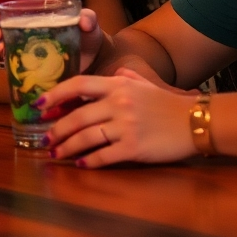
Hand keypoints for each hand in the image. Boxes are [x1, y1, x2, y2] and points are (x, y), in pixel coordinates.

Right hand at [0, 7, 102, 71]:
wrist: (95, 61)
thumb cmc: (89, 37)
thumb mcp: (89, 24)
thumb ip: (88, 18)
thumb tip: (84, 20)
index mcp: (40, 19)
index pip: (14, 13)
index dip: (0, 13)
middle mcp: (31, 33)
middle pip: (5, 29)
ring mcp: (30, 51)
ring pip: (6, 46)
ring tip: (1, 48)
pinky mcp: (33, 68)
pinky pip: (15, 65)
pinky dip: (7, 64)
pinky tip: (6, 63)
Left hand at [39, 68, 199, 167]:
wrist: (197, 122)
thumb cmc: (170, 105)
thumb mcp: (147, 84)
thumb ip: (128, 77)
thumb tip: (118, 72)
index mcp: (118, 85)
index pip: (78, 85)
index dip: (55, 95)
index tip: (39, 105)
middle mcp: (119, 103)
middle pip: (77, 117)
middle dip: (57, 130)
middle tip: (45, 139)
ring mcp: (126, 125)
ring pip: (85, 138)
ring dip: (67, 148)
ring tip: (56, 154)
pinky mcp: (134, 147)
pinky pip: (103, 156)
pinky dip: (88, 162)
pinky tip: (80, 165)